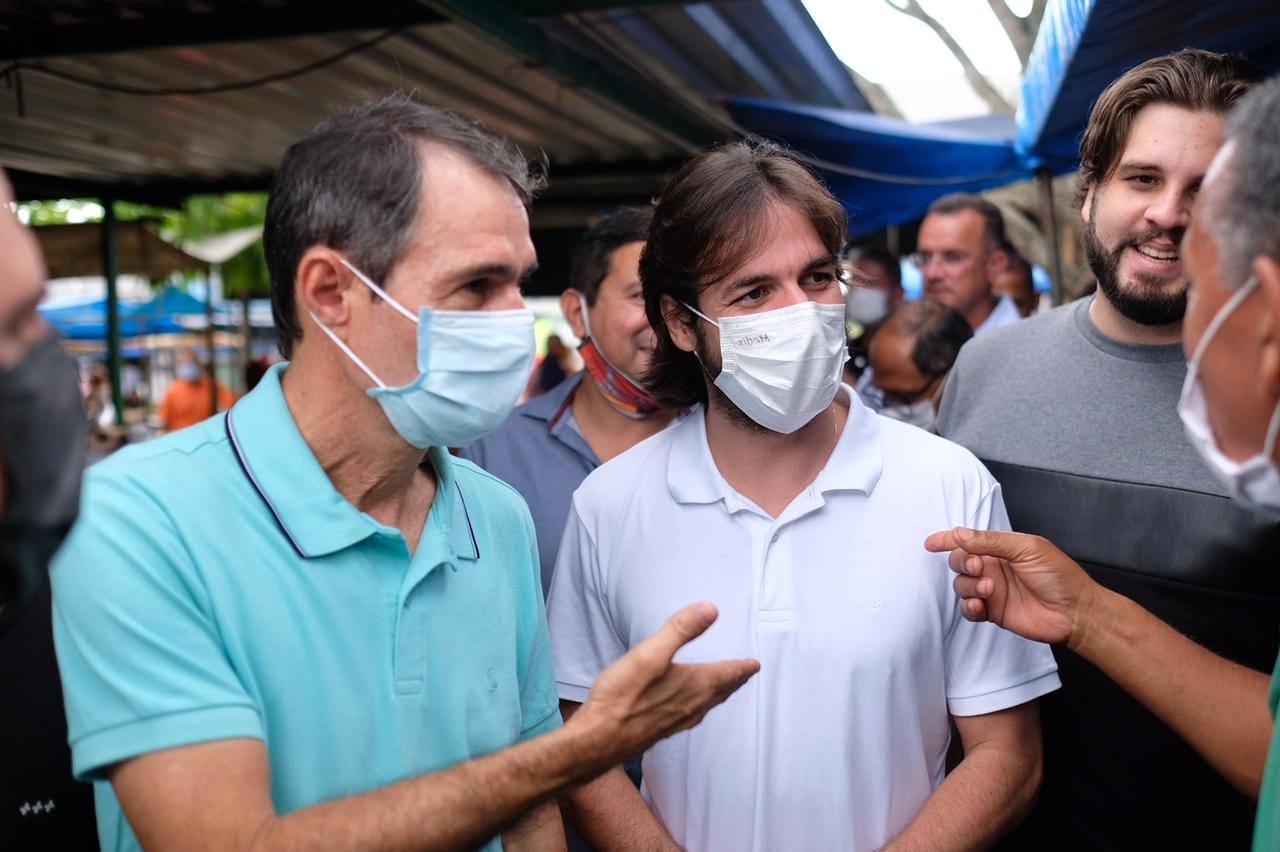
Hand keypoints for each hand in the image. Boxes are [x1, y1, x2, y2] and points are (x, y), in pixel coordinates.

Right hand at [569, 602, 758, 761]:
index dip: (742, 667)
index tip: (755, 664)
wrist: (598, 739)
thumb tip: (711, 609)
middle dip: (733, 681)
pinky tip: (687, 708)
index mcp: (694, 686)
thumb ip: (681, 630)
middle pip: (720, 691)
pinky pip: (690, 715)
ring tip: (722, 689)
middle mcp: (690, 706)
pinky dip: (699, 706)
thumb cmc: (622, 696)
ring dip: (718, 694)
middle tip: (745, 674)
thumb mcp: (650, 653)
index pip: (727, 674)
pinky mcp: (660, 729)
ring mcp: (676, 720)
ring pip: (706, 705)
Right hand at [924, 527, 1097, 646]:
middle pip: (959, 561)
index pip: (968, 540)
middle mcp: (994, 568)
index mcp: (1001, 549)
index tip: (932, 543)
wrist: (1075, 612)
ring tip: (990, 589)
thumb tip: (960, 533)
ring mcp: (992, 590)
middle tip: (979, 567)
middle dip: (962, 562)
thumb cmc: (1059, 575)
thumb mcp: (1027, 548)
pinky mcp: (993, 612)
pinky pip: (968, 609)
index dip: (948, 540)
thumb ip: (991, 541)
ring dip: (969, 586)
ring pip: (961, 585)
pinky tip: (980, 605)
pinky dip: (969, 606)